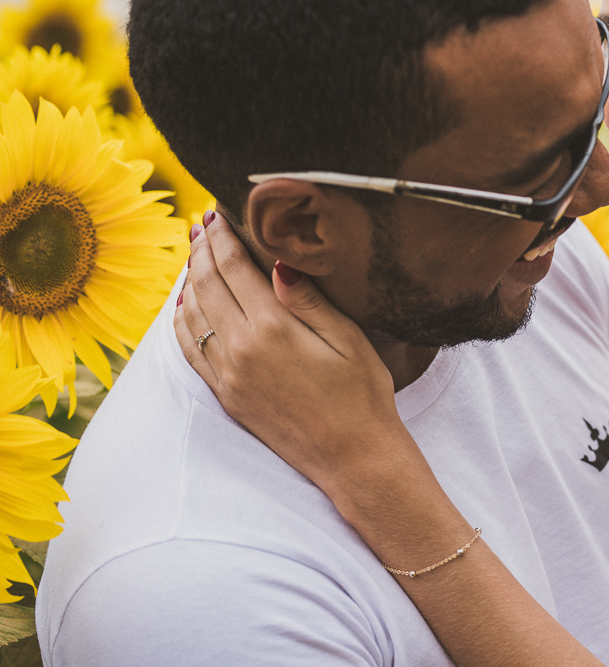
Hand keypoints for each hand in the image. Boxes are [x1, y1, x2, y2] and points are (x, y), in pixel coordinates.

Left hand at [173, 212, 404, 493]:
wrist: (353, 457)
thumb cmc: (363, 395)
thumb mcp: (349, 339)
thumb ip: (309, 299)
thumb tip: (278, 261)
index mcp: (273, 329)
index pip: (234, 269)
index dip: (223, 237)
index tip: (216, 213)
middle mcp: (240, 350)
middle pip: (207, 286)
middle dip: (202, 250)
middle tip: (201, 225)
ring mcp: (228, 375)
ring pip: (192, 315)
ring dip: (189, 280)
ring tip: (194, 255)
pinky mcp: (226, 395)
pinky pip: (190, 349)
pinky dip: (182, 320)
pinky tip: (187, 305)